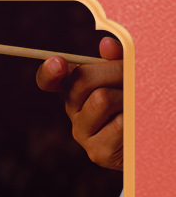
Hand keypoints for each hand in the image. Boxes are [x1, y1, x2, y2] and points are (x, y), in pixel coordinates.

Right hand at [36, 36, 122, 170]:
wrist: (147, 137)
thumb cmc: (135, 100)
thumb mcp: (126, 75)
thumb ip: (116, 59)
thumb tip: (106, 45)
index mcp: (76, 90)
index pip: (49, 79)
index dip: (49, 71)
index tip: (58, 63)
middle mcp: (74, 112)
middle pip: (80, 80)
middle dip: (111, 71)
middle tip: (130, 78)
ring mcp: (83, 134)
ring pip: (101, 99)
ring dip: (125, 96)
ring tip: (133, 105)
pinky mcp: (97, 152)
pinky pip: (117, 123)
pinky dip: (132, 118)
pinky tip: (133, 126)